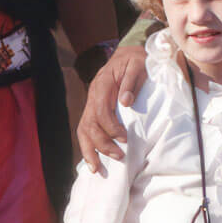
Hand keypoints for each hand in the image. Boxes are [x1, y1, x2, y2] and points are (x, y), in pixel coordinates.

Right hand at [76, 44, 146, 169]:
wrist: (128, 53)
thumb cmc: (136, 59)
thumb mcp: (138, 65)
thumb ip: (132, 82)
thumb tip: (126, 102)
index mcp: (102, 84)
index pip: (100, 111)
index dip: (111, 128)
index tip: (125, 138)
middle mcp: (93, 94)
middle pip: (89, 124)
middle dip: (101, 144)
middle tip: (119, 157)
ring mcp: (91, 101)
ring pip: (83, 129)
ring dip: (89, 150)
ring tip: (97, 169)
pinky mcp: (94, 107)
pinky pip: (86, 128)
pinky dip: (87, 144)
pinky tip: (92, 159)